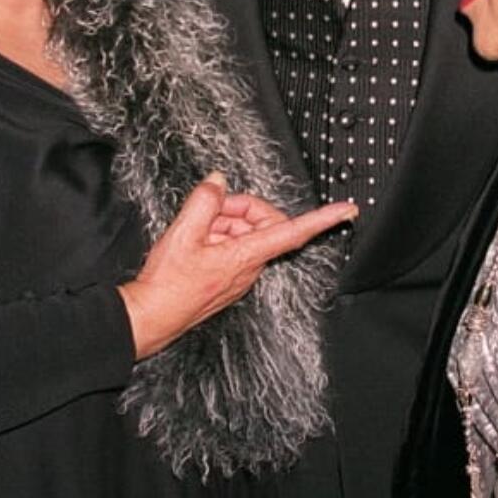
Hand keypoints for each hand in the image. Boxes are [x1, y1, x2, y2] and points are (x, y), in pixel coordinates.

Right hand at [117, 173, 355, 359]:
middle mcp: (249, 267)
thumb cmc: (167, 285)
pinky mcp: (229, 278)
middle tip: (211, 208)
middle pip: (262, 223)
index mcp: (246, 256)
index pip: (294, 232)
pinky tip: (195, 242)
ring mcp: (240, 274)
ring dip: (223, 223)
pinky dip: (217, 237)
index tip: (346, 210)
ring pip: (244, 234)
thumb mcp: (182, 232)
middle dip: (240, 209)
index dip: (323, 219)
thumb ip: (205, 201)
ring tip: (194, 231)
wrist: (151, 315)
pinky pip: (233, 247)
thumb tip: (218, 182)